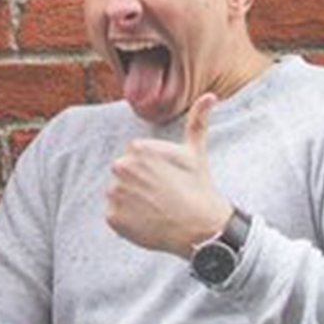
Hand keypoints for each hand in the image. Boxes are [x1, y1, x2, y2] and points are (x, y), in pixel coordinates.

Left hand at [105, 91, 232, 256]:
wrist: (202, 228)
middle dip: (139, 184)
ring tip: (156, 209)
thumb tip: (210, 95)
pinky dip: (128, 221)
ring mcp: (116, 193)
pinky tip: (148, 222)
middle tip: (162, 196)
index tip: (167, 181)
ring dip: (133, 202)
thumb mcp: (196, 151)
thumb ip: (197, 121)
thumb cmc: (199, 187)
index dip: (152, 171)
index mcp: (137, 148)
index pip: (134, 159)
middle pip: (124, 176)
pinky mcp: (113, 217)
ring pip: (118, 195)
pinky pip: (115, 216)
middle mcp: (121, 167)